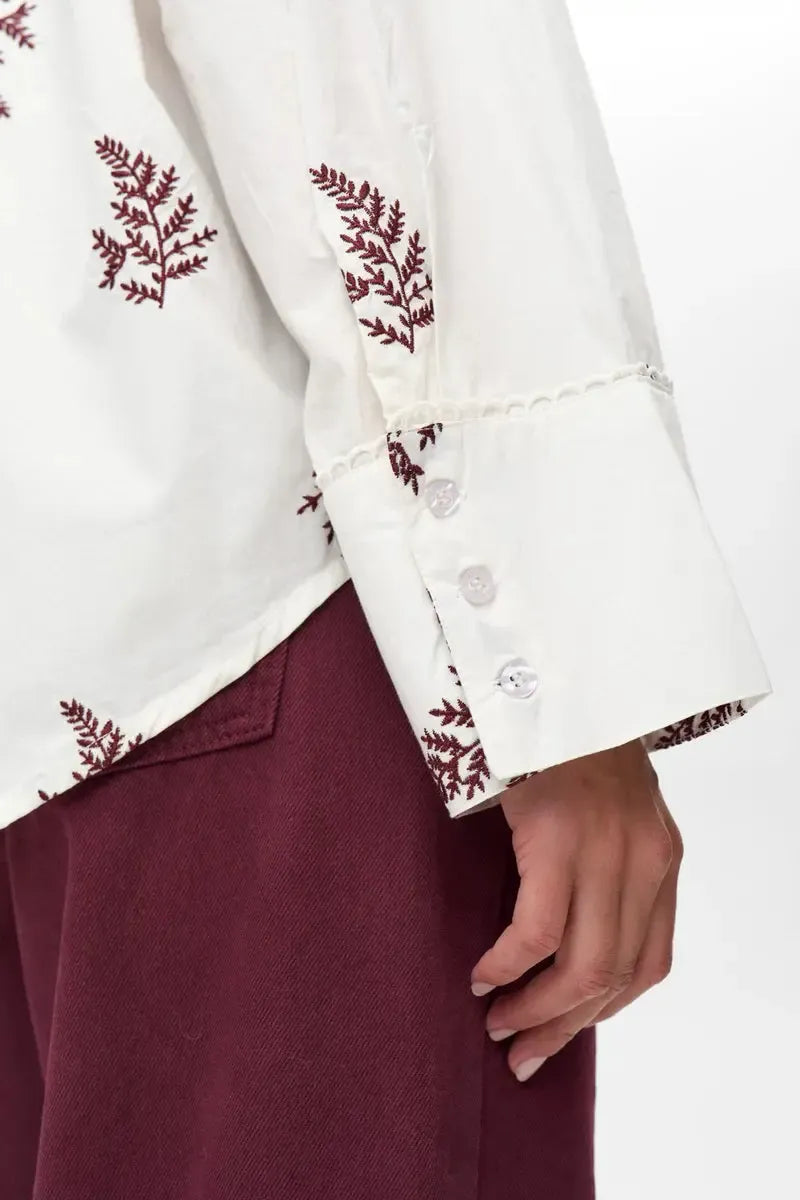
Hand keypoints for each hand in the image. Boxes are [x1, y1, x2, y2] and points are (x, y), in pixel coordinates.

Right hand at [470, 739, 682, 1081]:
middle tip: (523, 1052)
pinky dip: (509, 964)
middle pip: (615, 975)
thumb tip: (568, 937)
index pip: (649, 962)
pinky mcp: (559, 837)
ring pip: (582, 967)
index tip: (562, 1032)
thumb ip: (609, 866)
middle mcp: (645, 861)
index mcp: (661, 858)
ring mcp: (605, 850)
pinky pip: (538, 930)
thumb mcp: (613, 809)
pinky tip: (484, 973)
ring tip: (499, 1022)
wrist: (553, 680)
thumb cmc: (572, 744)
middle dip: (565, 1026)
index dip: (603, 1009)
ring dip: (537, 1008)